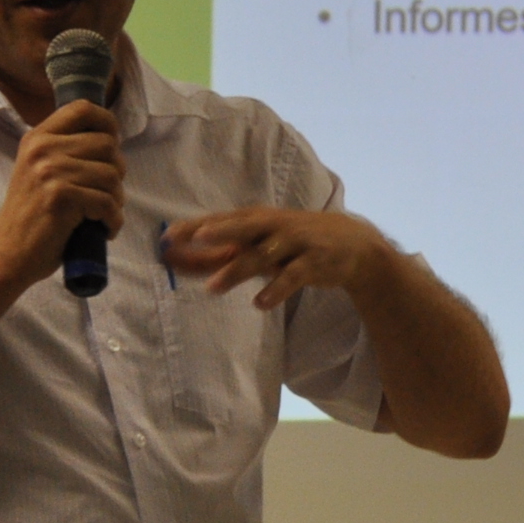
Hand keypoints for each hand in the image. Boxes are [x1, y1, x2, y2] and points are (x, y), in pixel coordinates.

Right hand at [0, 101, 123, 285]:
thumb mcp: (41, 170)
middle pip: (107, 144)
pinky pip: (107, 202)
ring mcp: (50, 170)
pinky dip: (113, 220)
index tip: (112, 147)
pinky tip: (103, 229)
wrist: (6, 254)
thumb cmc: (31, 216)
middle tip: (107, 194)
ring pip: (112, 174)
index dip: (107, 124)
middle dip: (117, 171)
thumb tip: (112, 142)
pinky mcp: (60, 196)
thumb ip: (66, 151)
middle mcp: (42, 148)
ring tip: (103, 214)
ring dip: (117, 199)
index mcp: (38, 137)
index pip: (83, 108)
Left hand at [163, 205, 392, 309]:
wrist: (355, 245)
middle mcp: (276, 226)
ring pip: (263, 255)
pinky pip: (292, 276)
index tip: (168, 236)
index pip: (223, 220)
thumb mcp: (261, 244)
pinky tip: (259, 303)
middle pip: (244, 227)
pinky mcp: (314, 262)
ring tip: (212, 288)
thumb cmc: (296, 244)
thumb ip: (223, 255)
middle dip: (220, 231)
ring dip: (238, 270)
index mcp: (259, 219)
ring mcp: (296, 243)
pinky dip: (276, 289)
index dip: (196, 226)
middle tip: (196, 238)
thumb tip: (180, 261)